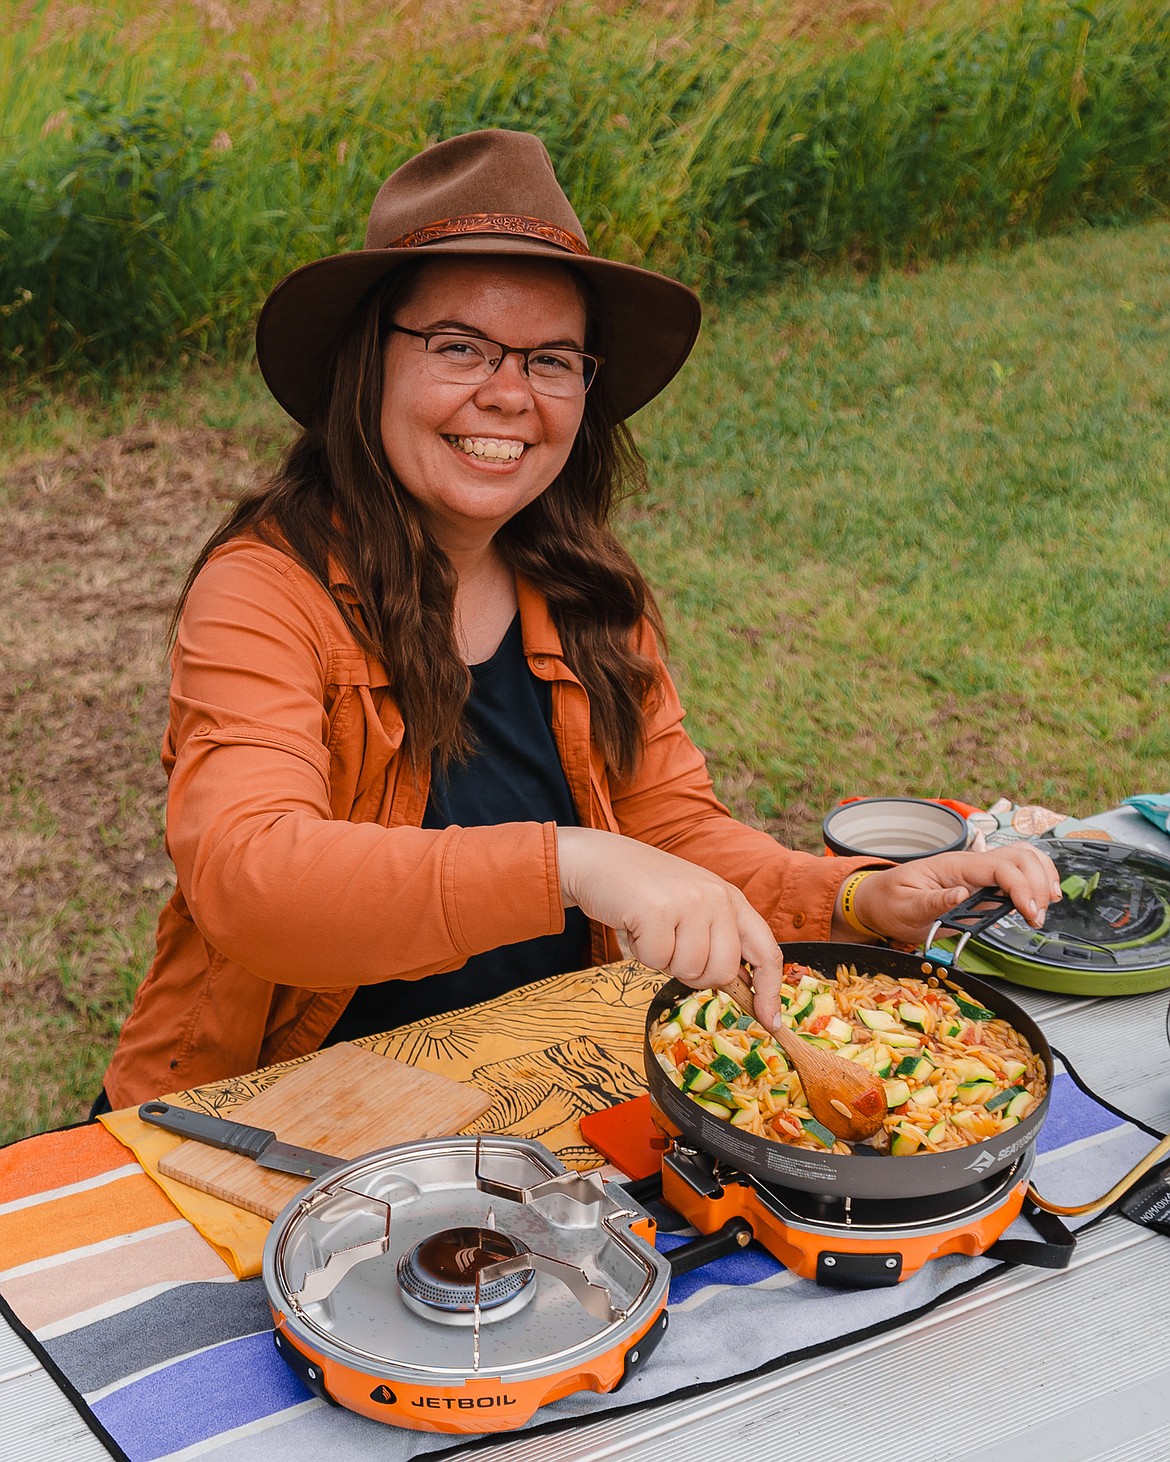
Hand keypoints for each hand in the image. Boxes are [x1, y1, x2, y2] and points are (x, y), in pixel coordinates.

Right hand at [556, 827, 784, 1024]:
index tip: (772, 1021)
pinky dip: (641, 952)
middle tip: (671, 947)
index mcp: (731, 899)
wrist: (598, 860)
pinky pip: (656, 960)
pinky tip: (635, 924)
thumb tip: (741, 985)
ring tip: (651, 929)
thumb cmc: (645, 891)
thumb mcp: (693, 907)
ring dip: (663, 960)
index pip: (766, 952)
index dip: (771, 991)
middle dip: (694, 974)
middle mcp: (717, 897)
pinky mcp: (658, 909)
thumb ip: (719, 939)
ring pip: (688, 970)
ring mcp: (689, 902)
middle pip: (722, 973)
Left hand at [848, 842, 1061, 945]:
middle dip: (1037, 883)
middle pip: (1019, 857)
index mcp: (952, 866)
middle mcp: (968, 864)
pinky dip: (1034, 881)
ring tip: (1044, 906)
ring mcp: (976, 873)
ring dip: (1041, 877)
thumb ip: (932, 901)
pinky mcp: (980, 885)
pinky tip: (1038, 900)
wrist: (877, 901)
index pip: (999, 867)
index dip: (1021, 887)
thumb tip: (960, 894)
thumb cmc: (888, 902)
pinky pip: (1015, 873)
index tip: (1029, 913)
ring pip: (1022, 858)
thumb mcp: (904, 907)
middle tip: (1037, 916)